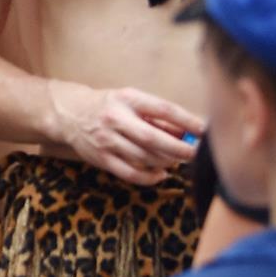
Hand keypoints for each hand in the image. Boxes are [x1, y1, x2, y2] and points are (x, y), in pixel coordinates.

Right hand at [51, 83, 201, 185]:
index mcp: (127, 99)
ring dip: (167, 162)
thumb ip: (157, 117)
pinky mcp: (102, 159)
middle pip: (154, 139)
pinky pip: (131, 174)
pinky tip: (161, 174)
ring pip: (145, 158)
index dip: (187, 121)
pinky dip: (150, 177)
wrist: (70, 114)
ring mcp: (107, 140)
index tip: (205, 130)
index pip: (163, 109)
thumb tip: (188, 133)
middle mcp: (116, 119)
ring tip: (177, 160)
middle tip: (196, 154)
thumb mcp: (131, 101)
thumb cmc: (109, 106)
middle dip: (180, 149)